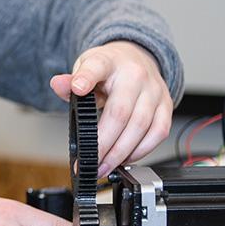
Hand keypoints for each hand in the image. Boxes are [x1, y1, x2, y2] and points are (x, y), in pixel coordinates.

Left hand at [50, 40, 171, 175]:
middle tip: (90, 161)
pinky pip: (158, 132)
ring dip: (121, 152)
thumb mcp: (84, 69)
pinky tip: (126, 158)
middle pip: (120, 112)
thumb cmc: (108, 69)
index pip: (97, 66)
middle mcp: (135, 74)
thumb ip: (69, 82)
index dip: (86, 77)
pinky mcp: (166, 104)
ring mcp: (154, 90)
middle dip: (104, 143)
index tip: (77, 89)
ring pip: (141, 126)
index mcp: (109, 62)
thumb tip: (58, 84)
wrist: (136, 59)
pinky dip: (142, 150)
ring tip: (104, 166)